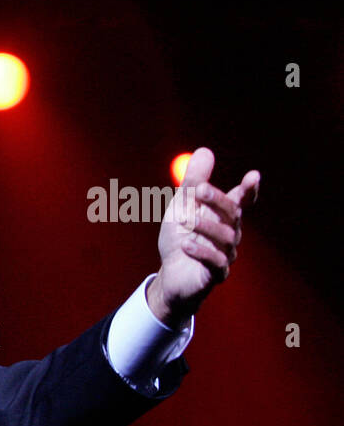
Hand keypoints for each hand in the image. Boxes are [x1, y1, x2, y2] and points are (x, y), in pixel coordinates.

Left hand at [147, 147, 259, 328]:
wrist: (171, 275)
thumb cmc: (179, 238)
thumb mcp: (181, 207)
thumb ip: (193, 182)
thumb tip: (204, 150)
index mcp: (223, 216)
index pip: (241, 200)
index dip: (249, 189)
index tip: (254, 176)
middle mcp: (230, 233)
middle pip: (232, 213)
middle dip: (218, 200)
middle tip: (201, 189)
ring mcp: (226, 254)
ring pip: (225, 237)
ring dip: (205, 226)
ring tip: (185, 221)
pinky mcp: (216, 274)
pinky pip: (216, 262)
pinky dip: (202, 252)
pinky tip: (186, 245)